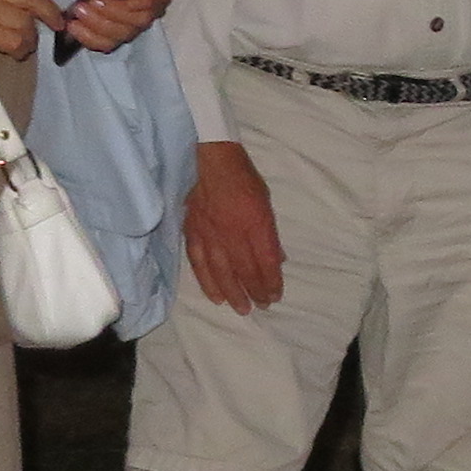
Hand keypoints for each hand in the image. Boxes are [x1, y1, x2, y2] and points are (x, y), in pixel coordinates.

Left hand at [60, 0, 171, 51]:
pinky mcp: (114, 38)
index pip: (149, 3)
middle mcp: (148, 14)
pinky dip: (89, 39)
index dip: (125, 4)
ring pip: (118, 35)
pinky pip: (105, 45)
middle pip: (133, 23)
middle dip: (106, 16)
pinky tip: (73, 28)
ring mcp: (131, 29)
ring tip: (76, 14)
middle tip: (83, 4)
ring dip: (96, 27)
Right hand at [185, 138, 285, 311]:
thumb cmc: (244, 179)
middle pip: (244, 270)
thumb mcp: (267, 203)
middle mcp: (232, 232)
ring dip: (232, 293)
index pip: (266, 261)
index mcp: (255, 222)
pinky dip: (207, 282)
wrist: (211, 161)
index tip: (275, 296)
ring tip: (240, 308)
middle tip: (260, 307)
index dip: (271, 282)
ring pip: (221, 272)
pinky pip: (199, 263)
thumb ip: (270, 234)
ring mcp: (210, 234)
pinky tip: (214, 296)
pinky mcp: (193, 232)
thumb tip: (278, 260)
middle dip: (254, 292)